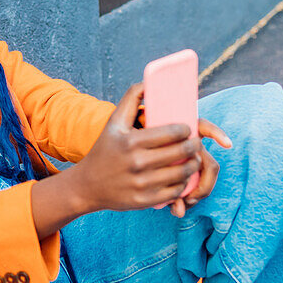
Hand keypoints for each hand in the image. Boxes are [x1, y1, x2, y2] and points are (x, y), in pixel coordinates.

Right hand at [68, 83, 230, 212]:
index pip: (173, 132)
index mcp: (131, 142)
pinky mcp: (145, 200)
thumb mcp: (113, 122)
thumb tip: (150, 81)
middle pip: (181, 152)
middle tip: (195, 142)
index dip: (186, 129)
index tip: (187, 129)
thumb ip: (131, 98)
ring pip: (182, 172)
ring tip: (192, 158)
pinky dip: (183, 183)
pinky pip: (175, 191)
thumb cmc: (105, 149)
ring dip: (192, 164)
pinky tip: (181, 176)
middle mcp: (137, 163)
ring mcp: (142, 183)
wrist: (87, 186)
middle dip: (194, 145)